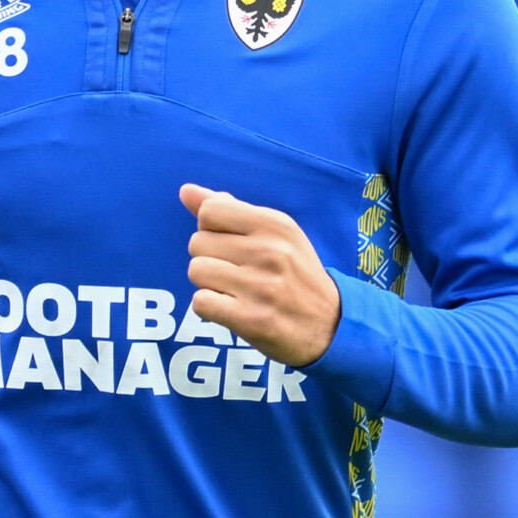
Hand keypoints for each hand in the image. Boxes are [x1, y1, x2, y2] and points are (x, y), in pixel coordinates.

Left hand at [180, 184, 341, 366]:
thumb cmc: (296, 274)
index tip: (231, 245)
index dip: (211, 229)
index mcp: (275, 224)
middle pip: (197, 242)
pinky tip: (231, 309)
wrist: (331, 325)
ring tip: (234, 291)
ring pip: (196, 271)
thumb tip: (186, 191)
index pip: (210, 211)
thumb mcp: (276, 234)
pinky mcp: (251, 318)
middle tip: (236, 273)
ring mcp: (261, 286)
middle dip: (209, 258)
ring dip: (208, 284)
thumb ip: (230, 210)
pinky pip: (200, 302)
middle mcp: (269, 251)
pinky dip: (209, 308)